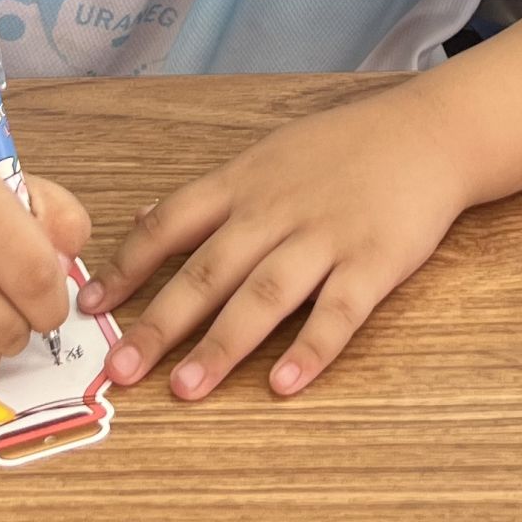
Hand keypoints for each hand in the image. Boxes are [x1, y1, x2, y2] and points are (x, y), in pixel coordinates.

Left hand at [82, 90, 468, 400]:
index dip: (127, 268)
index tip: (92, 309)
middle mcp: (275, 211)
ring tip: (187, 389)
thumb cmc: (343, 148)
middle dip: (161, 324)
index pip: (169, 225)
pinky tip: (283, 384)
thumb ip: (210, 195)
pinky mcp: (374, 262)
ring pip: (264, 295)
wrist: (428, 133)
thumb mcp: (267, 154)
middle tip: (123, 371)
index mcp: (243, 184)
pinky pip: (338, 312)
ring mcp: (326, 237)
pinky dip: (310, 350)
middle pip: (208, 271)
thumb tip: (142, 219)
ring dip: (222, 345)